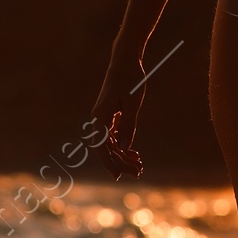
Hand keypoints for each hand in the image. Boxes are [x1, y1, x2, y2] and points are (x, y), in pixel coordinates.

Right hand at [95, 62, 144, 181]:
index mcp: (100, 117)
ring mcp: (103, 117)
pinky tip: (134, 154)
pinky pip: (113, 136)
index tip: (118, 176)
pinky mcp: (110, 115)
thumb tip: (125, 149)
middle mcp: (98, 119)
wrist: (125, 60)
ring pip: (110, 144)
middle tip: (138, 173)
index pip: (101, 147)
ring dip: (123, 156)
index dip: (109, 163)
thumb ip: (128, 126)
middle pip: (106, 148)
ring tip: (139, 166)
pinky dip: (123, 145)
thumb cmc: (130, 79)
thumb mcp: (133, 103)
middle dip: (121, 162)